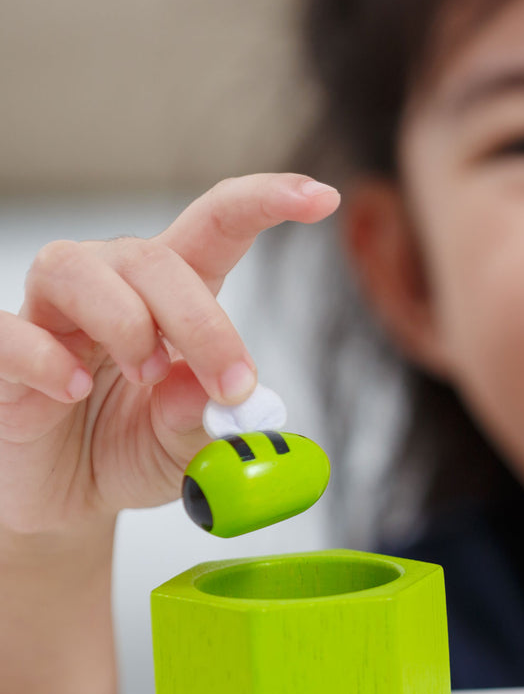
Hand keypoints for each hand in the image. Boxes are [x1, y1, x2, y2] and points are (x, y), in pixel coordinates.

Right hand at [0, 173, 339, 535]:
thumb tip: (213, 390)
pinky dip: (46, 358)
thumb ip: (203, 420)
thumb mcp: (186, 447)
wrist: (67, 497)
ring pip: (80, 269)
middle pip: (154, 258)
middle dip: (204, 322)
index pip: (217, 225)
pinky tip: (74, 388)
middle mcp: (111, 287)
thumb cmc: (128, 449)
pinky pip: (12, 331)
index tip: (321, 197)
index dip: (266, 201)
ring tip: (147, 376)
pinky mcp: (3, 353)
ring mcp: (50, 314)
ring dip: (130, 323)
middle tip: (232, 386)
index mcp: (171, 298)